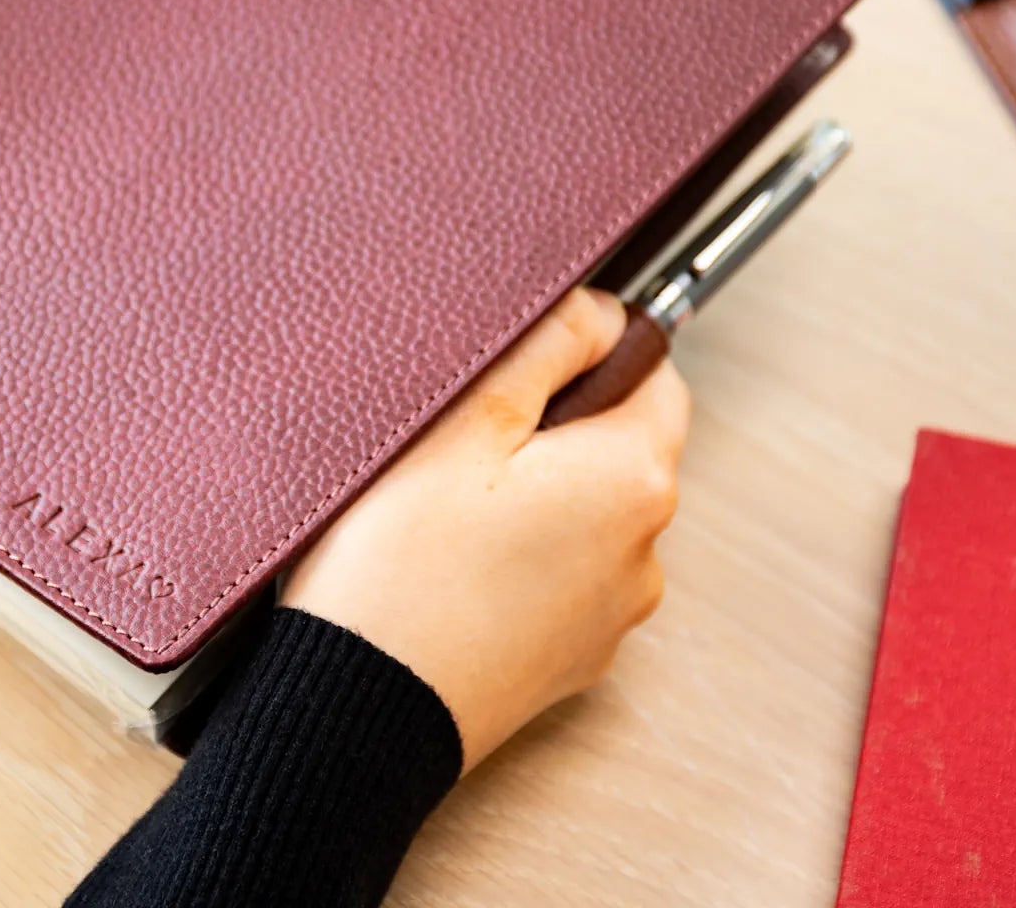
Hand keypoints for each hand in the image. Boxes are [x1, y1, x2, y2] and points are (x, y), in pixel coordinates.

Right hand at [283, 288, 688, 771]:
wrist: (358, 705)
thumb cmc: (400, 563)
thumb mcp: (465, 418)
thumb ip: (548, 343)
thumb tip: (602, 310)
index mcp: (632, 479)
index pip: (657, 374)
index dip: (595, 348)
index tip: (527, 362)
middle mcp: (645, 552)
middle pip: (623, 445)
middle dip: (560, 423)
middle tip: (468, 433)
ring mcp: (612, 614)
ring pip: (591, 512)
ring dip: (543, 492)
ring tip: (452, 502)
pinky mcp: (573, 657)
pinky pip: (566, 574)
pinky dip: (527, 555)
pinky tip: (457, 558)